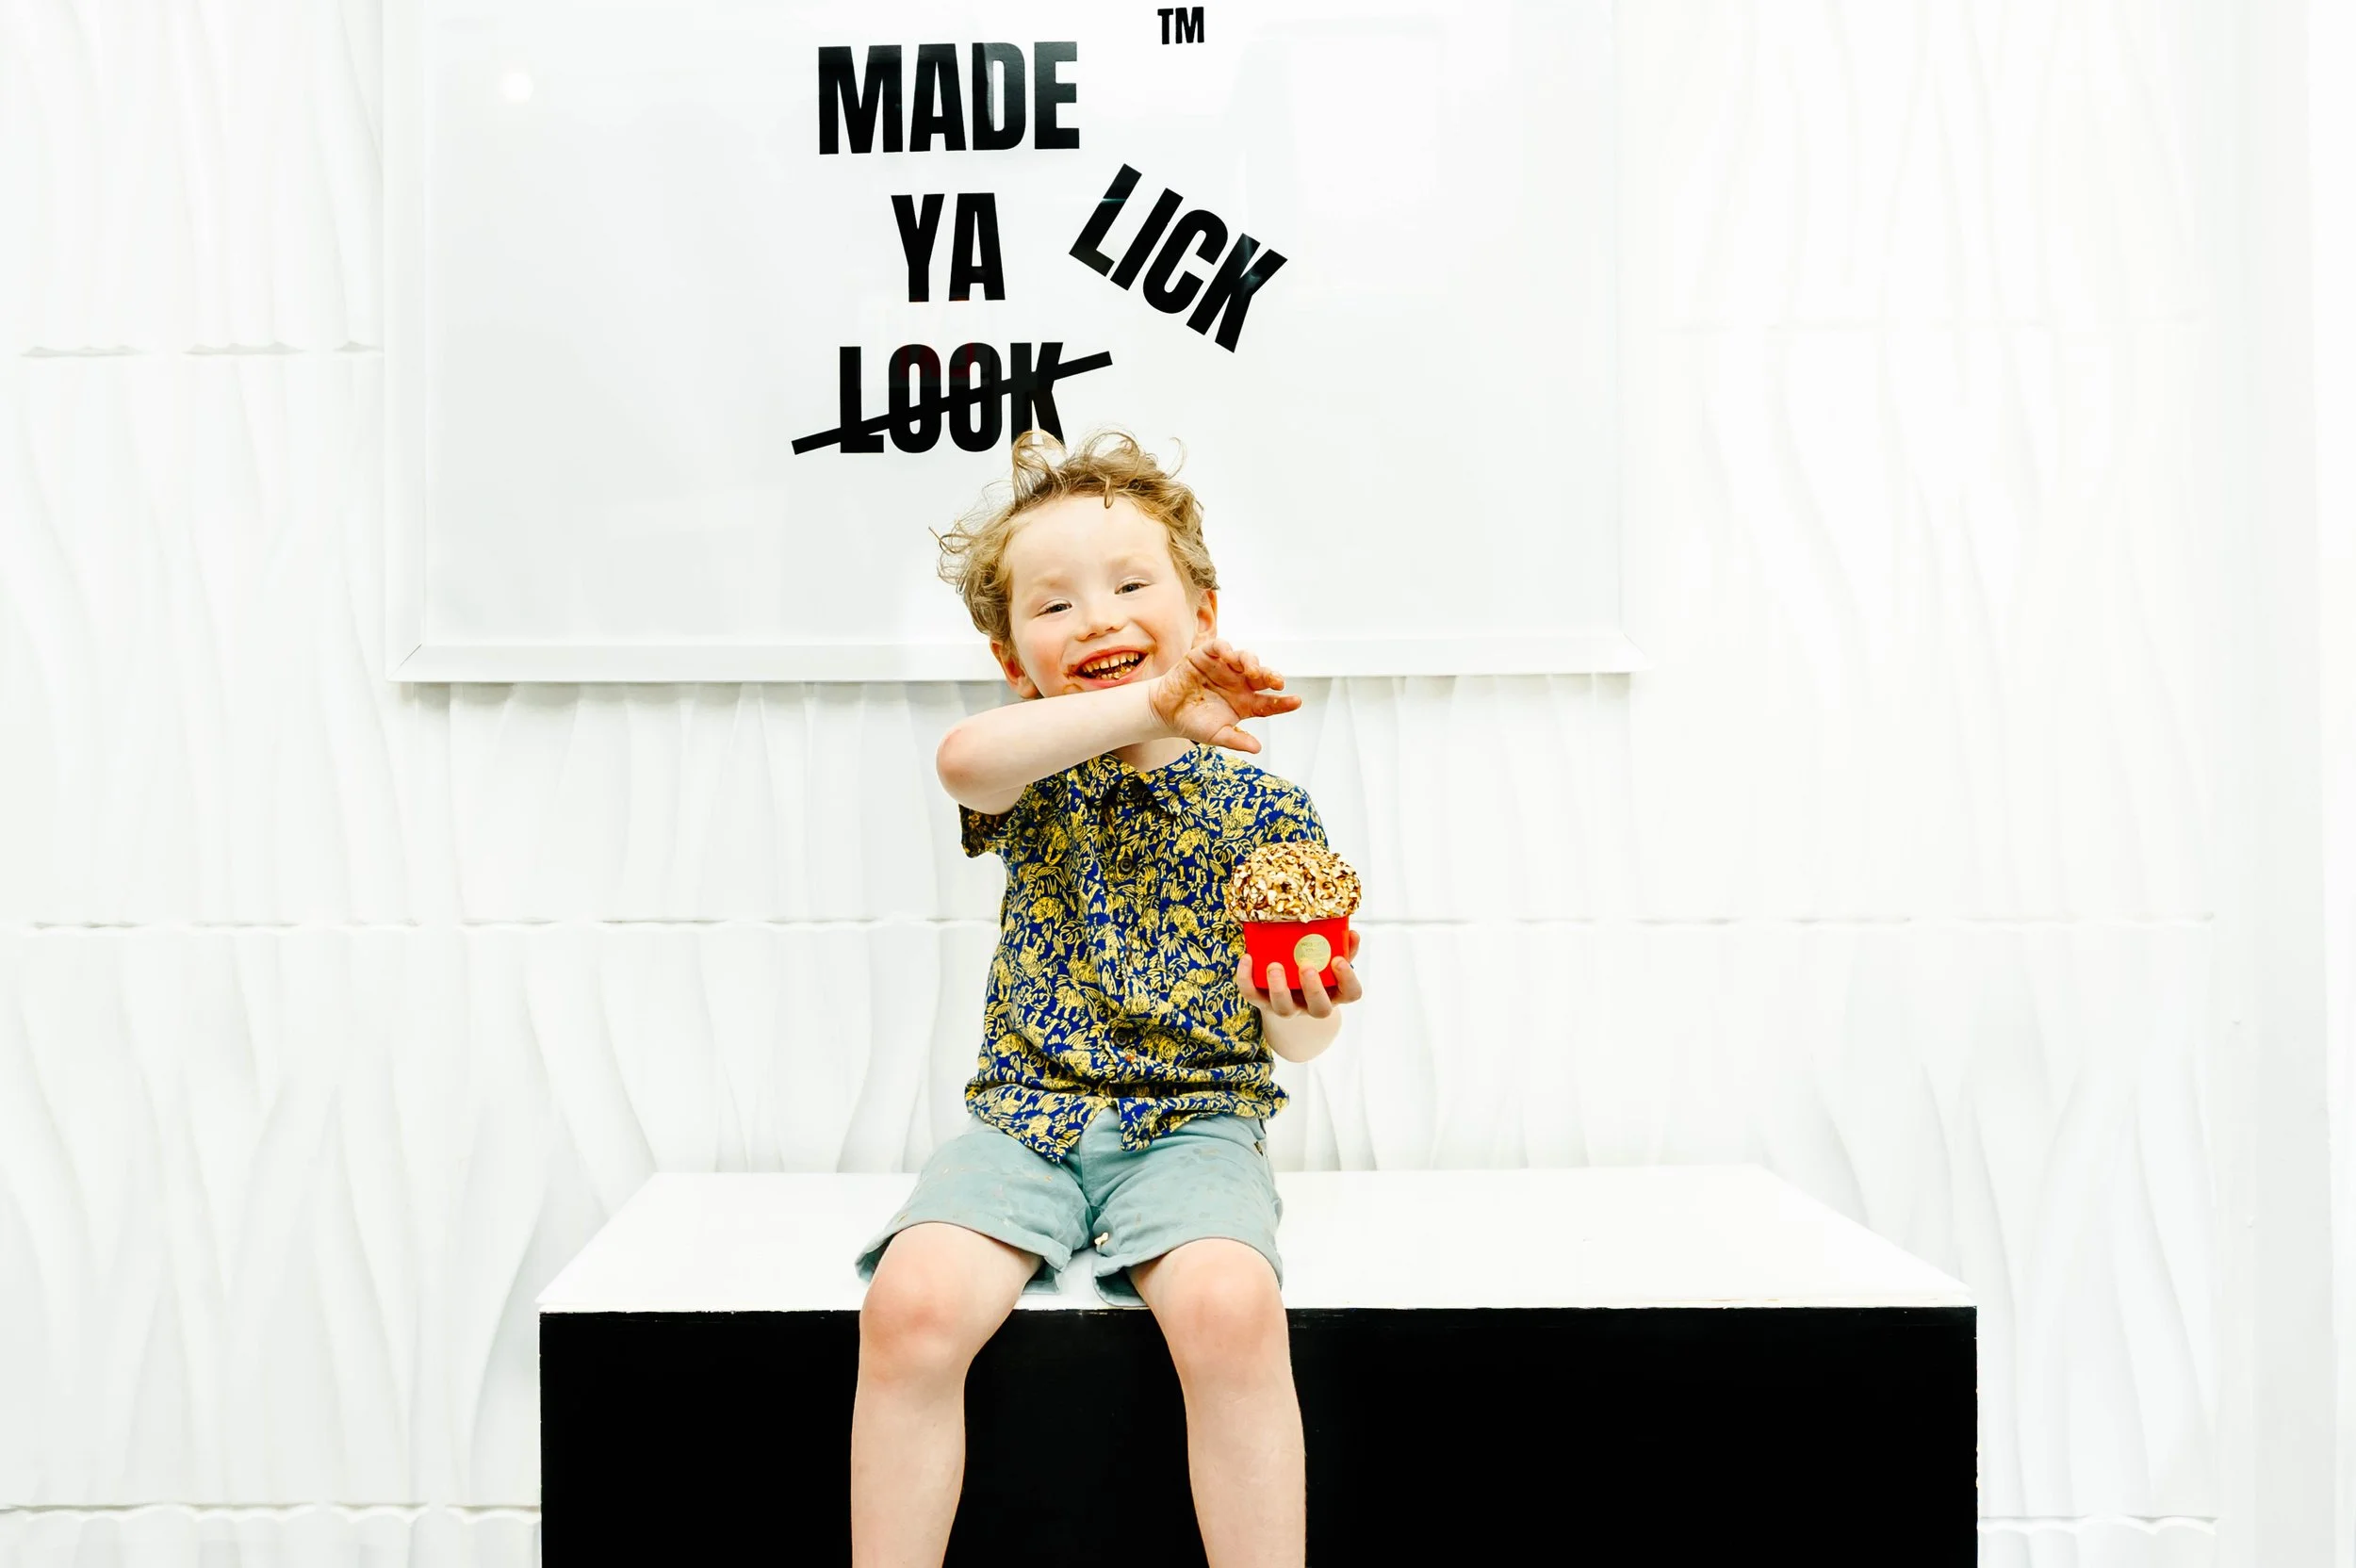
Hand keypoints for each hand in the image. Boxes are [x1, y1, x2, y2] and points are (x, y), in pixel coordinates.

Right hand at [1147, 638, 1303, 753]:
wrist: (1164, 712)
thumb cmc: (1193, 723)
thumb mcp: (1216, 736)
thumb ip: (1236, 740)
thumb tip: (1257, 748)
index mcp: (1245, 703)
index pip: (1269, 702)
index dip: (1283, 702)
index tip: (1296, 701)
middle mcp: (1239, 683)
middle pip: (1261, 676)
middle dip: (1271, 676)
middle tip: (1277, 681)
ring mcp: (1224, 668)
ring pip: (1245, 659)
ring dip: (1251, 662)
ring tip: (1251, 671)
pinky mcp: (1207, 656)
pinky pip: (1221, 647)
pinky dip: (1226, 649)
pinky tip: (1229, 657)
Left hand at [1237, 929, 1363, 1018]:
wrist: (1287, 990)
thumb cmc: (1315, 968)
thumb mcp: (1330, 961)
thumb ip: (1343, 949)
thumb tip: (1352, 933)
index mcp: (1334, 993)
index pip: (1350, 994)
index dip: (1347, 980)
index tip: (1338, 960)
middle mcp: (1312, 1005)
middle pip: (1319, 1008)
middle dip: (1313, 989)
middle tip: (1306, 967)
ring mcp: (1288, 1007)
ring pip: (1284, 1008)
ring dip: (1279, 988)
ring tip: (1274, 966)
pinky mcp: (1263, 1003)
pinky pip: (1253, 996)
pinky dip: (1246, 979)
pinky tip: (1247, 958)